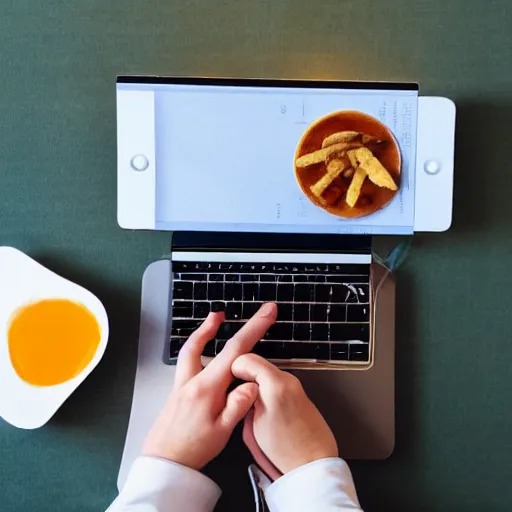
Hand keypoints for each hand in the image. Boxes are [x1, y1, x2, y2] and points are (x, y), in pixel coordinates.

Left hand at [142, 303, 277, 469]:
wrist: (163, 464)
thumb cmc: (193, 450)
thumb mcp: (222, 433)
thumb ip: (237, 406)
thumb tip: (252, 384)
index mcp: (206, 388)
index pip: (234, 351)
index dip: (253, 328)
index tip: (266, 313)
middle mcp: (191, 381)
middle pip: (201, 343)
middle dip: (214, 324)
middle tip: (225, 311)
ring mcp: (181, 385)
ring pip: (189, 350)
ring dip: (202, 332)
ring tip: (214, 319)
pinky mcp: (177, 392)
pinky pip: (186, 362)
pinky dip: (195, 348)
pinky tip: (204, 353)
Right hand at [232, 353, 337, 474]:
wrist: (313, 461)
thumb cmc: (286, 450)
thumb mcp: (253, 427)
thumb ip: (244, 400)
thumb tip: (239, 389)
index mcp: (275, 384)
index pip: (246, 359)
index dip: (234, 370)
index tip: (231, 383)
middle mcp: (288, 379)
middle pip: (257, 365)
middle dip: (246, 379)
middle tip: (240, 399)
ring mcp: (295, 385)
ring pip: (266, 374)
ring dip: (256, 385)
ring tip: (254, 408)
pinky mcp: (299, 392)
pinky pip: (276, 383)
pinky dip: (267, 390)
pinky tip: (266, 410)